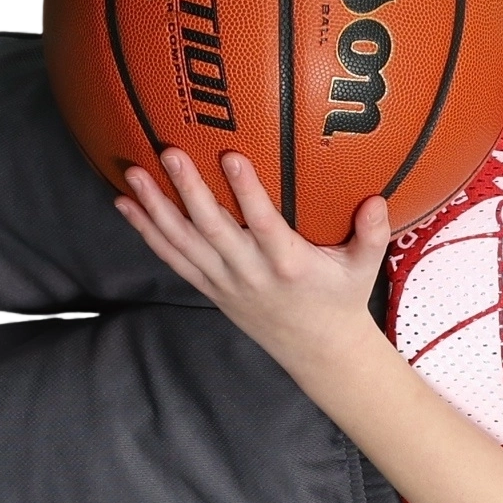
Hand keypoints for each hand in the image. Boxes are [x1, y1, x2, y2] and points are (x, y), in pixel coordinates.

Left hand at [112, 150, 392, 363]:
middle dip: (187, 190)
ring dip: (155, 207)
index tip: (231, 157)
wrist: (315, 350)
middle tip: (168, 153)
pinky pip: (172, 257)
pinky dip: (147, 231)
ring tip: (133, 173)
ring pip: (183, 242)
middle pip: (211, 228)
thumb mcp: (363, 268)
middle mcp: (249, 272)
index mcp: (287, 263)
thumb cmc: (340, 299)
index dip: (246, 191)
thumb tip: (377, 198)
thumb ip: (372, 233)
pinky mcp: (208, 287)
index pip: (263, 223)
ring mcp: (224, 281)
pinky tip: (126, 204)